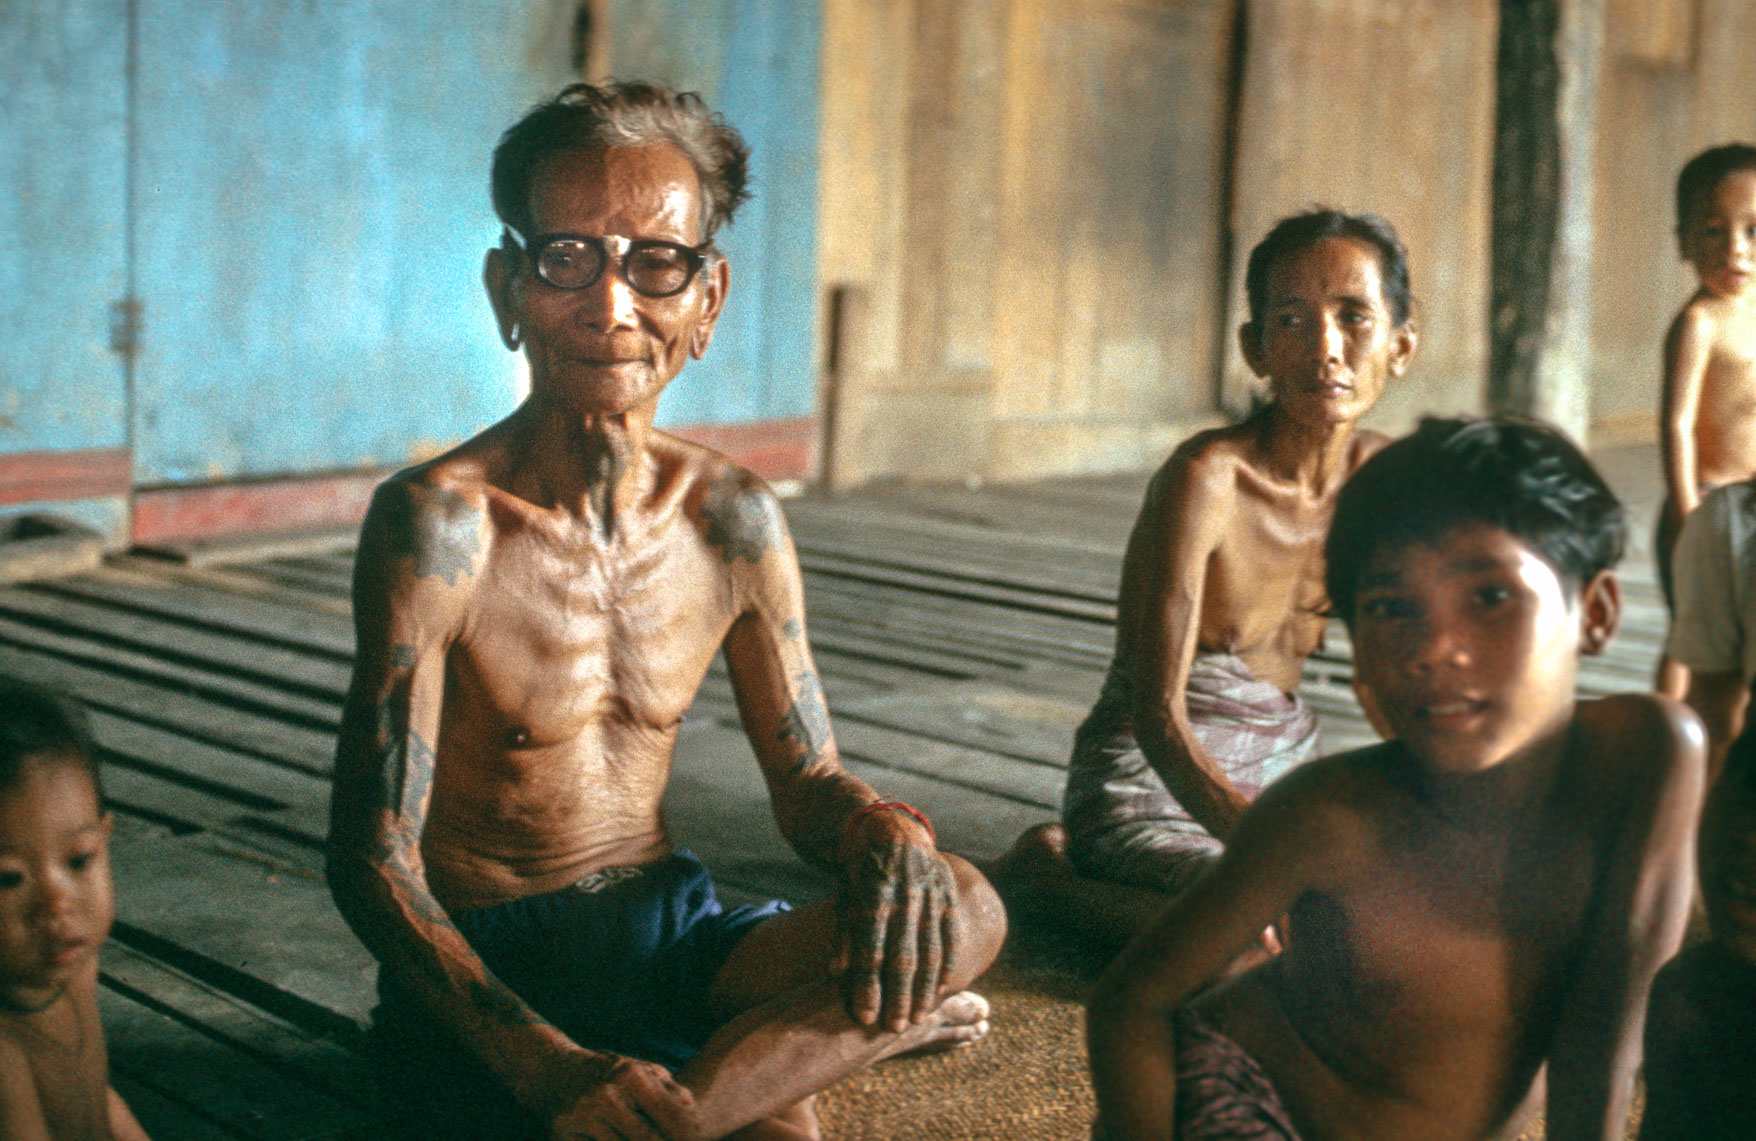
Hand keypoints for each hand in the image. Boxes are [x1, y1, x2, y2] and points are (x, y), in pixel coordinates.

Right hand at [547, 1053, 699, 1140]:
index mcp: (633, 1077)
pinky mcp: (566, 1135)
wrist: (556, 1073)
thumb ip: (673, 1093)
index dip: (689, 1137)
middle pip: (651, 1140)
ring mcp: (586, 1118)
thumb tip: (696, 1119)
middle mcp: (609, 1096)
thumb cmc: (611, 1076)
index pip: (673, 1117)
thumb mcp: (643, 1073)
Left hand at [836, 814, 958, 1030]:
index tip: (863, 1016)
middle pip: (903, 952)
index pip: (870, 944)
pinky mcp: (949, 891)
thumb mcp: (844, 895)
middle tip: (893, 1028)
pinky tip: (944, 990)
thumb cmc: (858, 870)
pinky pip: (952, 934)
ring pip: (931, 947)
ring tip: (918, 1018)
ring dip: (925, 988)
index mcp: (873, 888)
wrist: (890, 827)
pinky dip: (950, 964)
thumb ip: (844, 932)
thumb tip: (837, 975)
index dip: (867, 982)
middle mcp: (905, 889)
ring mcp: (931, 889)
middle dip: (898, 994)